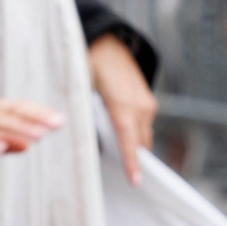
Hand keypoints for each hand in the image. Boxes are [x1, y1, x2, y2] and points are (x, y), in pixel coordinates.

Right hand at [0, 97, 62, 154]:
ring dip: (16, 128)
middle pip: (9, 111)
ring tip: (37, 136)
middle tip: (56, 126)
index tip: (59, 121)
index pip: (16, 106)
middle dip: (33, 118)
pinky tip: (1, 149)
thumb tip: (28, 146)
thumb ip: (1, 138)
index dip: (37, 112)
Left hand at [87, 34, 155, 184]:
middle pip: (140, 144)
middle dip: (133, 160)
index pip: (130, 142)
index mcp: (124, 107)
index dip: (132, 164)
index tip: (136, 182)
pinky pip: (142, 125)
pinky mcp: (147, 100)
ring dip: (132, 147)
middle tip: (123, 180)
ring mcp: (147, 103)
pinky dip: (132, 135)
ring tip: (120, 164)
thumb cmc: (87, 67)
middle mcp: (141, 107)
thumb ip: (84, 117)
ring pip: (142, 135)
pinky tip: (119, 140)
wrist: (105, 43)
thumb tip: (79, 138)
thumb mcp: (80, 93)